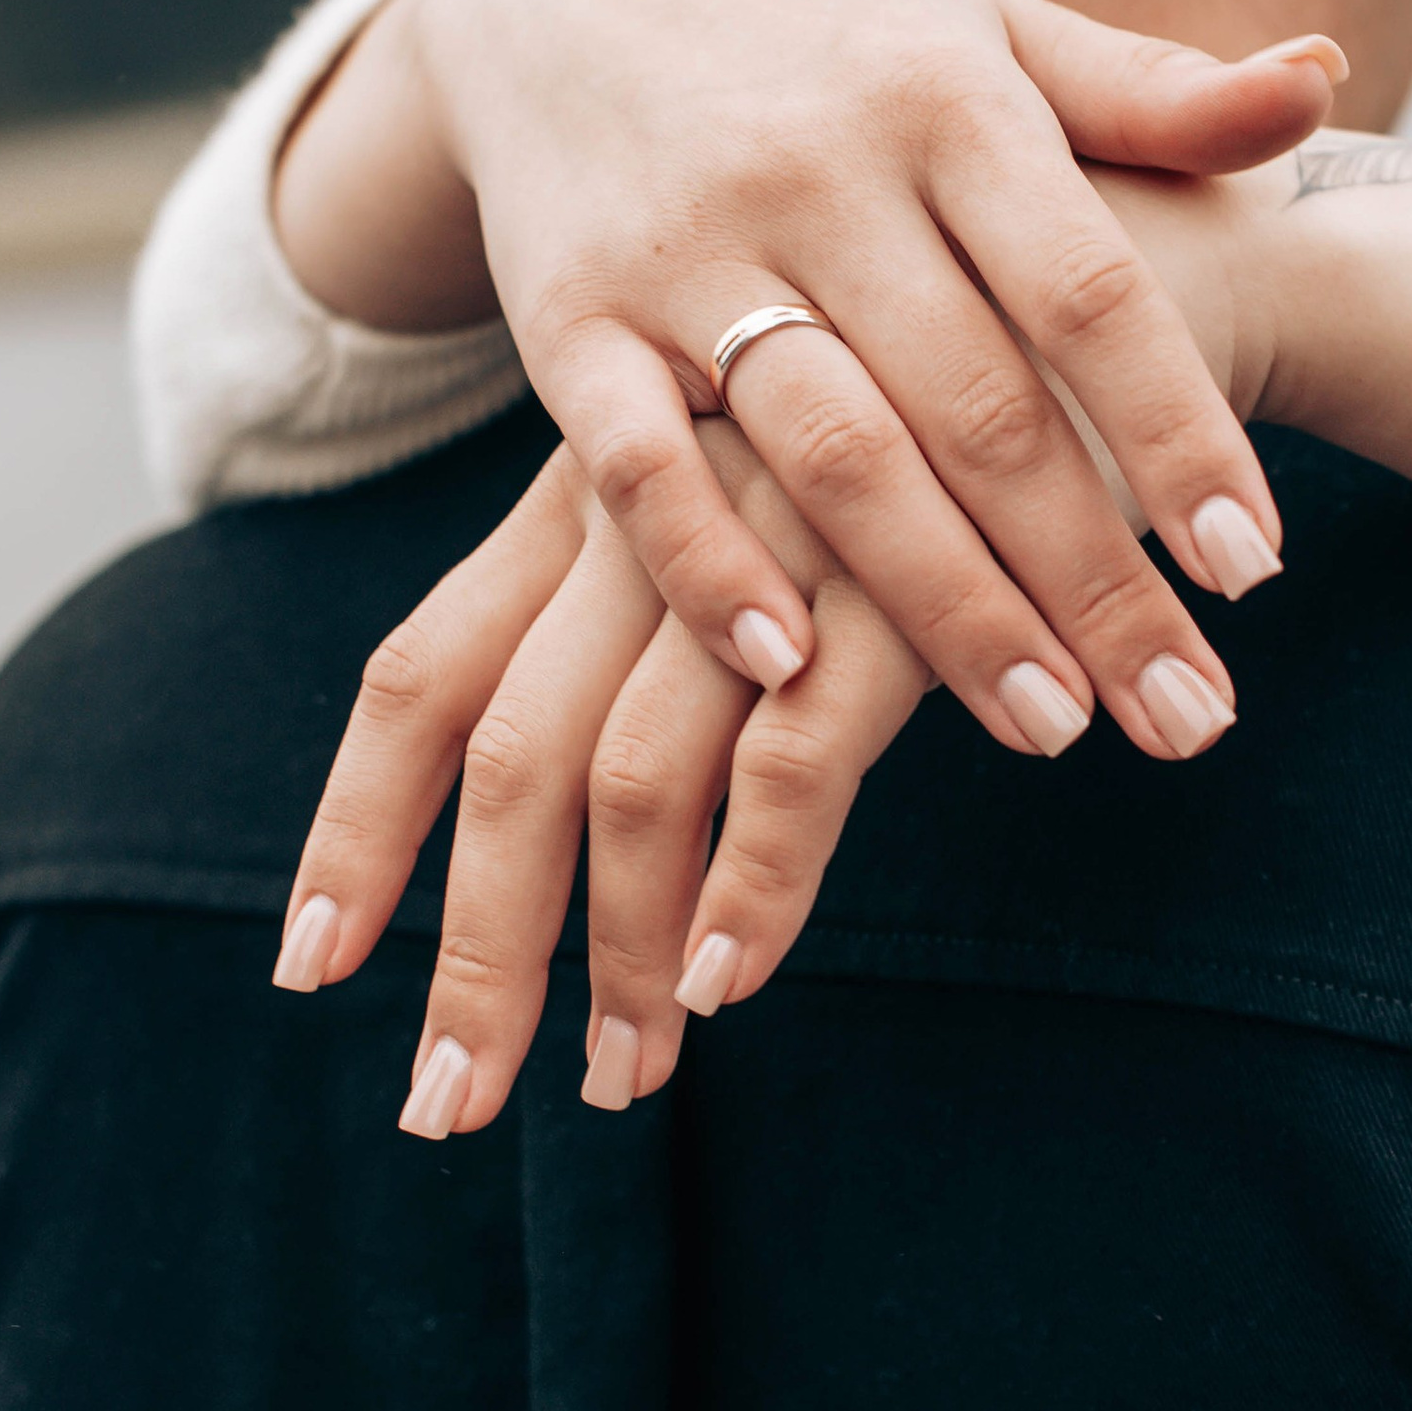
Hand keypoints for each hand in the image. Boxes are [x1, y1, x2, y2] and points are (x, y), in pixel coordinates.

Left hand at [272, 436, 933, 1132]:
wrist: (1103, 307)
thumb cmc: (932, 425)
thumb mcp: (762, 490)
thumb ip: (679, 608)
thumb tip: (619, 801)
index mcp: (592, 491)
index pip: (426, 671)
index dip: (359, 825)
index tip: (308, 966)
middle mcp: (653, 515)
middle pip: (508, 758)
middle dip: (476, 952)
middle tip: (449, 1103)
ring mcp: (769, 547)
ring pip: (631, 781)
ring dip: (620, 958)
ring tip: (625, 1084)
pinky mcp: (897, 586)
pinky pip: (787, 764)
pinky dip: (751, 884)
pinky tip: (729, 981)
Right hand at [276, 0, 1344, 766]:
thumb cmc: (829, 35)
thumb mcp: (987, 28)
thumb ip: (1149, 89)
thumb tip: (1320, 85)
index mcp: (947, 99)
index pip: (1090, 293)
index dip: (1178, 435)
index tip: (1258, 573)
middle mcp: (820, 173)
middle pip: (982, 409)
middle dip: (1093, 578)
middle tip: (1188, 719)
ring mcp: (686, 251)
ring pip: (836, 456)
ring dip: (948, 609)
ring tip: (1054, 730)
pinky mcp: (569, 321)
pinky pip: (641, 466)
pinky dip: (710, 572)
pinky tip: (796, 679)